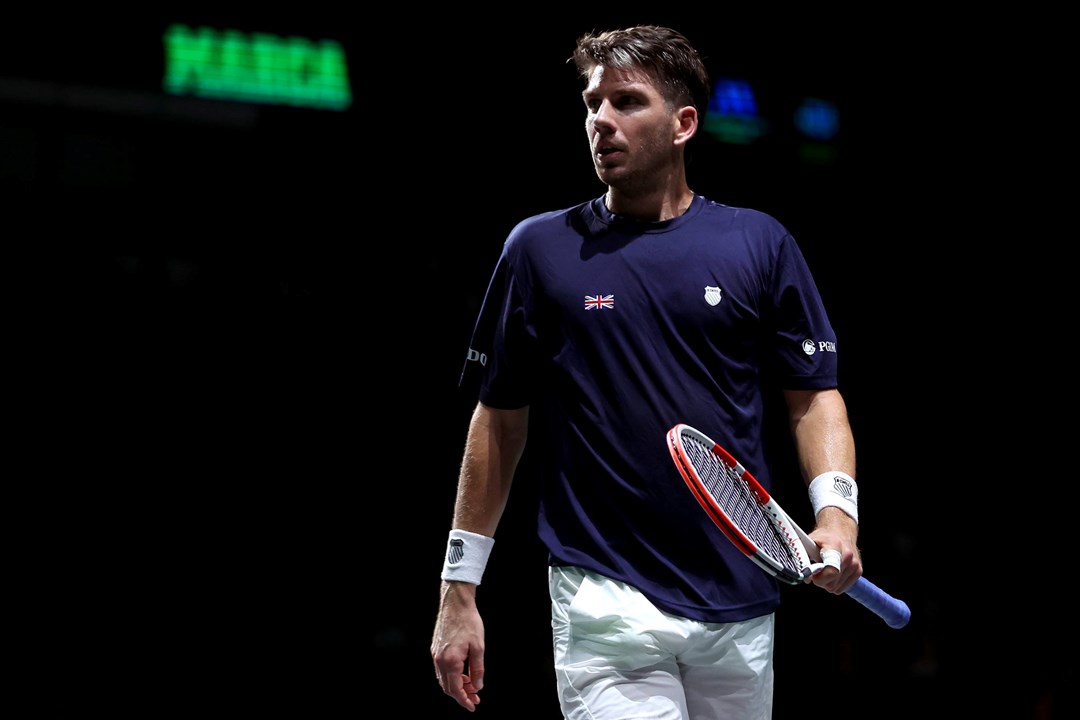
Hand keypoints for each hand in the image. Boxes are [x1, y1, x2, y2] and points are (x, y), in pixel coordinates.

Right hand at [431, 581, 485, 711]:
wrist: (455, 603)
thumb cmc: (469, 622)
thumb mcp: (479, 647)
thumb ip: (478, 669)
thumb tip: (478, 686)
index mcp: (451, 661)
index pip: (455, 689)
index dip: (464, 700)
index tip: (473, 706)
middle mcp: (439, 660)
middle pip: (447, 687)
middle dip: (461, 695)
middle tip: (475, 697)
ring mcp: (435, 654)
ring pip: (443, 679)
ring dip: (456, 685)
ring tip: (471, 685)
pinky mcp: (435, 648)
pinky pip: (441, 669)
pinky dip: (451, 676)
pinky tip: (462, 673)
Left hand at [807, 507, 861, 593]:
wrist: (840, 531)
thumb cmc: (824, 538)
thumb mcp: (810, 542)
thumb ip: (804, 557)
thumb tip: (803, 574)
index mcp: (835, 547)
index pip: (831, 570)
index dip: (820, 578)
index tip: (812, 575)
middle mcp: (848, 556)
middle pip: (831, 583)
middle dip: (819, 580)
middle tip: (816, 570)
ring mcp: (855, 565)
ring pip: (835, 588)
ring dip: (826, 582)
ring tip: (824, 570)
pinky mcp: (858, 571)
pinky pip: (841, 588)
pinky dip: (834, 584)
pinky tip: (832, 573)